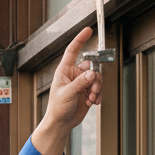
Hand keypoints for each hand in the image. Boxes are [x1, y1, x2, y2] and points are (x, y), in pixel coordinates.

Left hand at [31, 27, 101, 154]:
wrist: (61, 123)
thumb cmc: (57, 109)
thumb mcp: (68, 94)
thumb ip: (80, 83)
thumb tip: (92, 74)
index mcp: (64, 71)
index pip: (73, 51)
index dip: (80, 39)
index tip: (87, 30)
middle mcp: (73, 75)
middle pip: (91, 67)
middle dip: (94, 78)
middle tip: (92, 89)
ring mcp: (81, 84)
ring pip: (96, 78)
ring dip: (97, 88)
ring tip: (91, 98)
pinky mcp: (87, 92)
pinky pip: (98, 89)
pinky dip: (98, 95)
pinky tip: (93, 102)